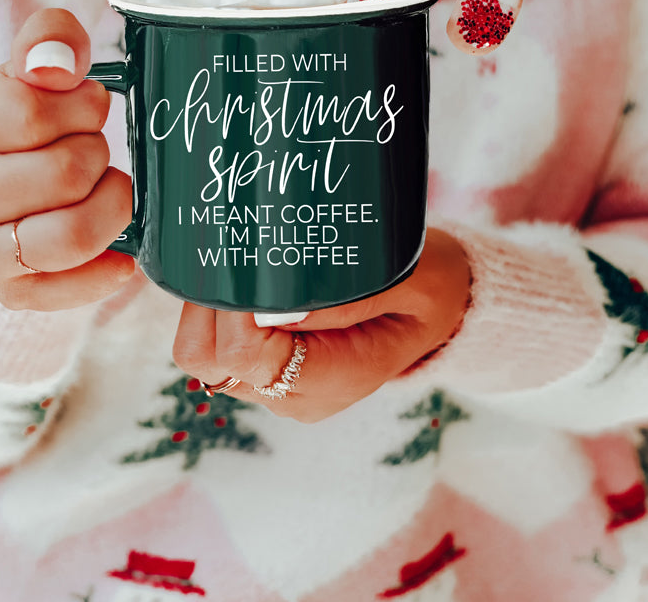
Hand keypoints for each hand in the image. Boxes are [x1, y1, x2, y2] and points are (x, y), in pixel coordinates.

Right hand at [0, 9, 134, 310]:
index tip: (85, 102)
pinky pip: (70, 290)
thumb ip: (47, 40)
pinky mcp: (4, 292)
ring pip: (70, 235)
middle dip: (97, 150)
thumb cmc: (16, 117)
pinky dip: (109, 269)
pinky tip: (124, 249)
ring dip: (112, 204)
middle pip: (61, 173)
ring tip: (109, 185)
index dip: (80, 103)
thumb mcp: (27, 66)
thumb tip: (56, 66)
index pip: (28, 111)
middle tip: (94, 145)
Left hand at [172, 229, 470, 421]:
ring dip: (206, 307)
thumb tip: (278, 306)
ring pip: (205, 356)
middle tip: (225, 252)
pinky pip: (220, 346)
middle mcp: (296, 395)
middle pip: (212, 362)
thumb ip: (351, 298)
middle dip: (206, 306)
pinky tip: (238, 275)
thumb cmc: (431, 289)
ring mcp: (279, 386)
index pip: (249, 357)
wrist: (442, 312)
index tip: (241, 262)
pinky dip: (217, 312)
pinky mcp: (271, 369)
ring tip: (231, 258)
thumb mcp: (410, 282)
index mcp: (334, 379)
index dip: (233, 310)